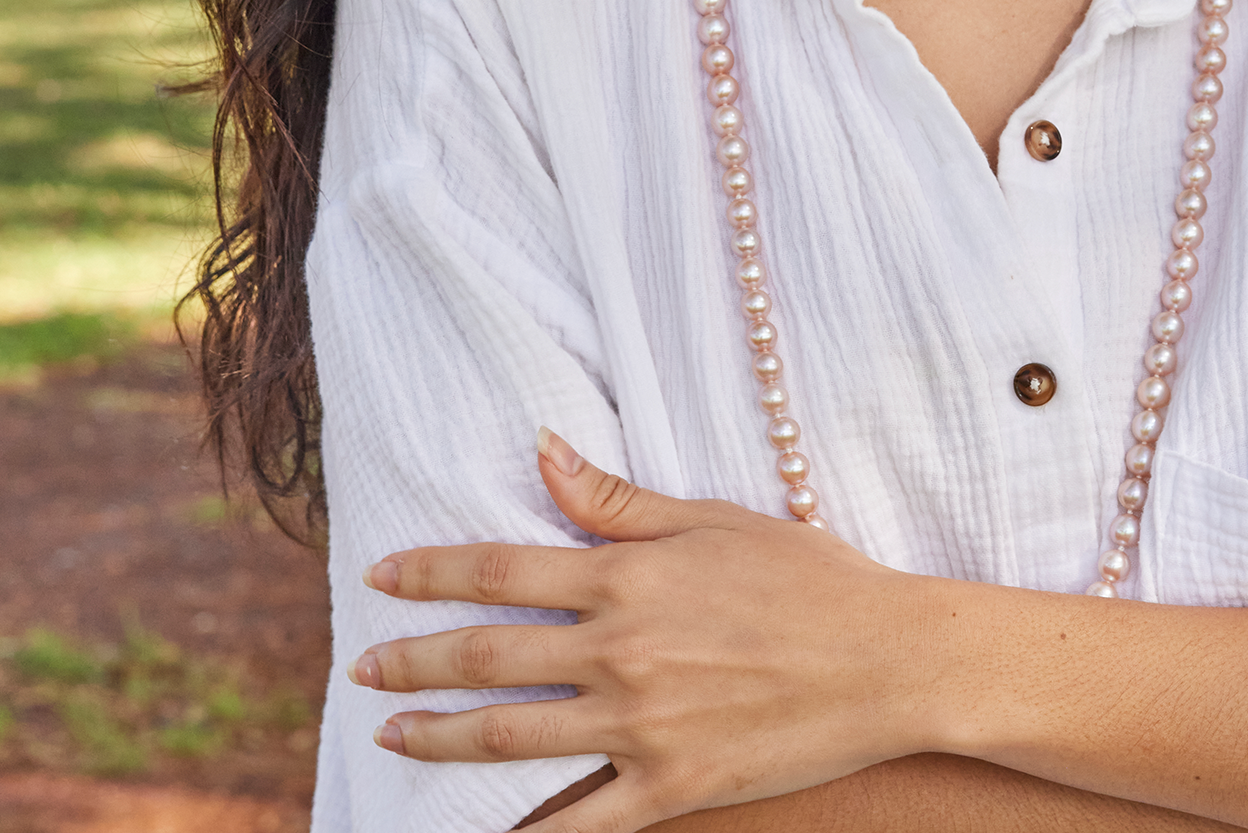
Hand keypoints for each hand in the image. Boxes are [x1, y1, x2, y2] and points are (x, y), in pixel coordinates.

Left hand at [350, 430, 942, 830]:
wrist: (885, 658)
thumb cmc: (805, 575)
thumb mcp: (711, 518)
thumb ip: (616, 499)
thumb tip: (542, 451)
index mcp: (627, 578)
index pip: (501, 570)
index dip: (432, 573)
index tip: (381, 576)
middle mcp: (619, 652)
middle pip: (487, 657)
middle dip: (413, 660)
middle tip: (362, 665)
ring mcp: (639, 726)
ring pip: (509, 738)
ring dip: (438, 736)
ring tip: (391, 732)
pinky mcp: (669, 788)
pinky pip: (577, 823)